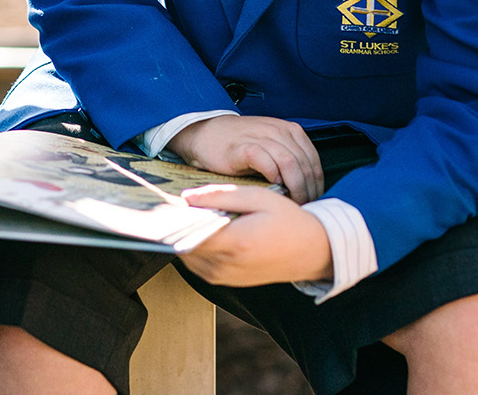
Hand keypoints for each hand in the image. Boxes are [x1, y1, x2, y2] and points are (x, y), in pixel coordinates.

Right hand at [166, 115, 323, 202]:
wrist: (207, 135)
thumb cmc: (240, 145)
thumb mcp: (271, 145)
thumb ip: (289, 158)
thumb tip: (308, 188)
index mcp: (289, 130)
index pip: (313, 159)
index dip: (317, 182)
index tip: (314, 199)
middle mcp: (278, 130)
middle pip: (304, 163)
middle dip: (308, 188)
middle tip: (305, 206)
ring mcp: (260, 136)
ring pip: (289, 162)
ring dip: (294, 186)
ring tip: (292, 201)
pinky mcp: (243, 147)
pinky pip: (266, 160)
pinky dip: (273, 173)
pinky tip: (272, 184)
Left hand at [180, 185, 333, 285]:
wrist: (313, 251)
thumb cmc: (289, 220)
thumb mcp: (259, 197)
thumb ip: (221, 196)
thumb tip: (186, 197)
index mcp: (236, 242)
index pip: (187, 232)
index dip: (172, 217)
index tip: (165, 202)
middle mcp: (226, 265)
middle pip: (183, 245)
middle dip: (177, 225)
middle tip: (176, 204)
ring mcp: (225, 277)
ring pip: (187, 256)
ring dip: (185, 237)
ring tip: (191, 215)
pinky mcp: (225, 281)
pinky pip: (197, 265)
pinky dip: (195, 247)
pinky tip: (204, 230)